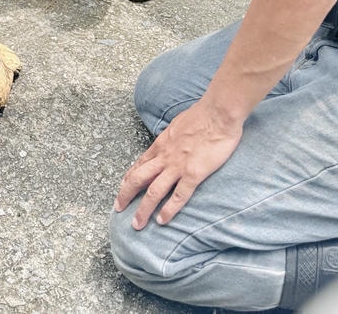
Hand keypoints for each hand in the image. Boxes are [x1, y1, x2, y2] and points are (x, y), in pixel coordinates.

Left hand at [114, 99, 241, 228]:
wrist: (218, 113)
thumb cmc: (203, 114)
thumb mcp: (179, 124)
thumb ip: (173, 137)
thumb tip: (173, 141)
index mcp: (161, 143)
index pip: (140, 163)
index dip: (129, 177)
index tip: (122, 187)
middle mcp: (164, 156)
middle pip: (138, 179)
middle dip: (125, 195)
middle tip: (119, 208)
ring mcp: (177, 166)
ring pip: (154, 191)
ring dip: (143, 209)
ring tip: (137, 224)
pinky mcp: (194, 174)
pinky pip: (178, 196)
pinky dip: (169, 210)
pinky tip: (162, 221)